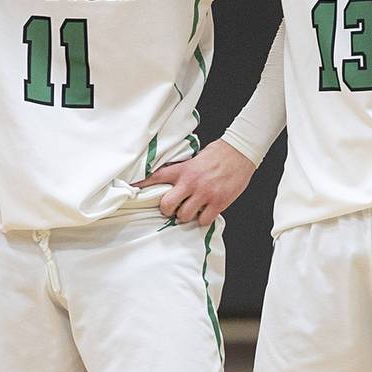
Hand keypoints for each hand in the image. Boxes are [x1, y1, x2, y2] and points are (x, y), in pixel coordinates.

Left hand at [132, 139, 256, 223]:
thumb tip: (170, 184)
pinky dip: (202, 219)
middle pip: (167, 204)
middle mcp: (190, 183)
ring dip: (185, 216)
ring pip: (184, 216)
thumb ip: (182, 171)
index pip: (156, 177)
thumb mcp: (194, 159)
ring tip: (191, 210)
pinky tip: (205, 212)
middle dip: (167, 210)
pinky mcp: (218, 202)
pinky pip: (203, 220)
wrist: (240, 152)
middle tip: (173, 208)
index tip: (132, 190)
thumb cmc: (218, 154)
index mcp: (183, 170)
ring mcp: (204, 194)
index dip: (141, 185)